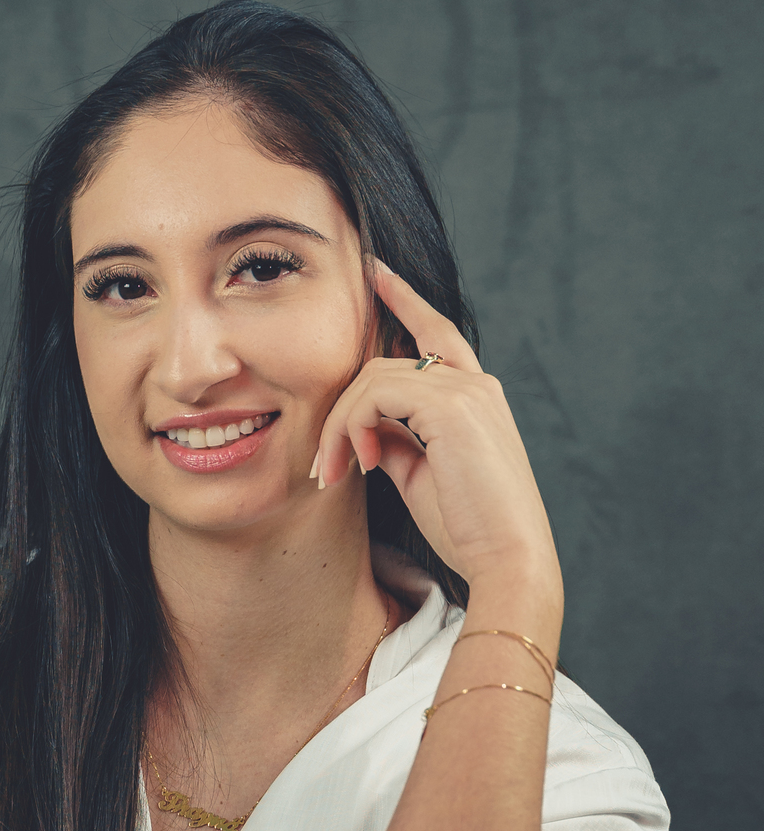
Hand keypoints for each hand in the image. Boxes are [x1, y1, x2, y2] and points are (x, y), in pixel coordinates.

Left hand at [314, 261, 560, 596]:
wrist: (507, 558)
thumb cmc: (468, 527)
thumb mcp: (421, 473)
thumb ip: (395, 438)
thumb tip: (364, 427)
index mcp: (476, 397)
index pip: (436, 333)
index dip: (405, 300)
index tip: (375, 273)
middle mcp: (475, 384)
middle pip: (384, 365)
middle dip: (340, 413)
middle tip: (323, 470)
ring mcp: (466, 390)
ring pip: (373, 380)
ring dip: (338, 429)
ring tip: (332, 475)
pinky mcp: (452, 406)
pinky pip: (376, 396)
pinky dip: (352, 428)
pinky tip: (358, 464)